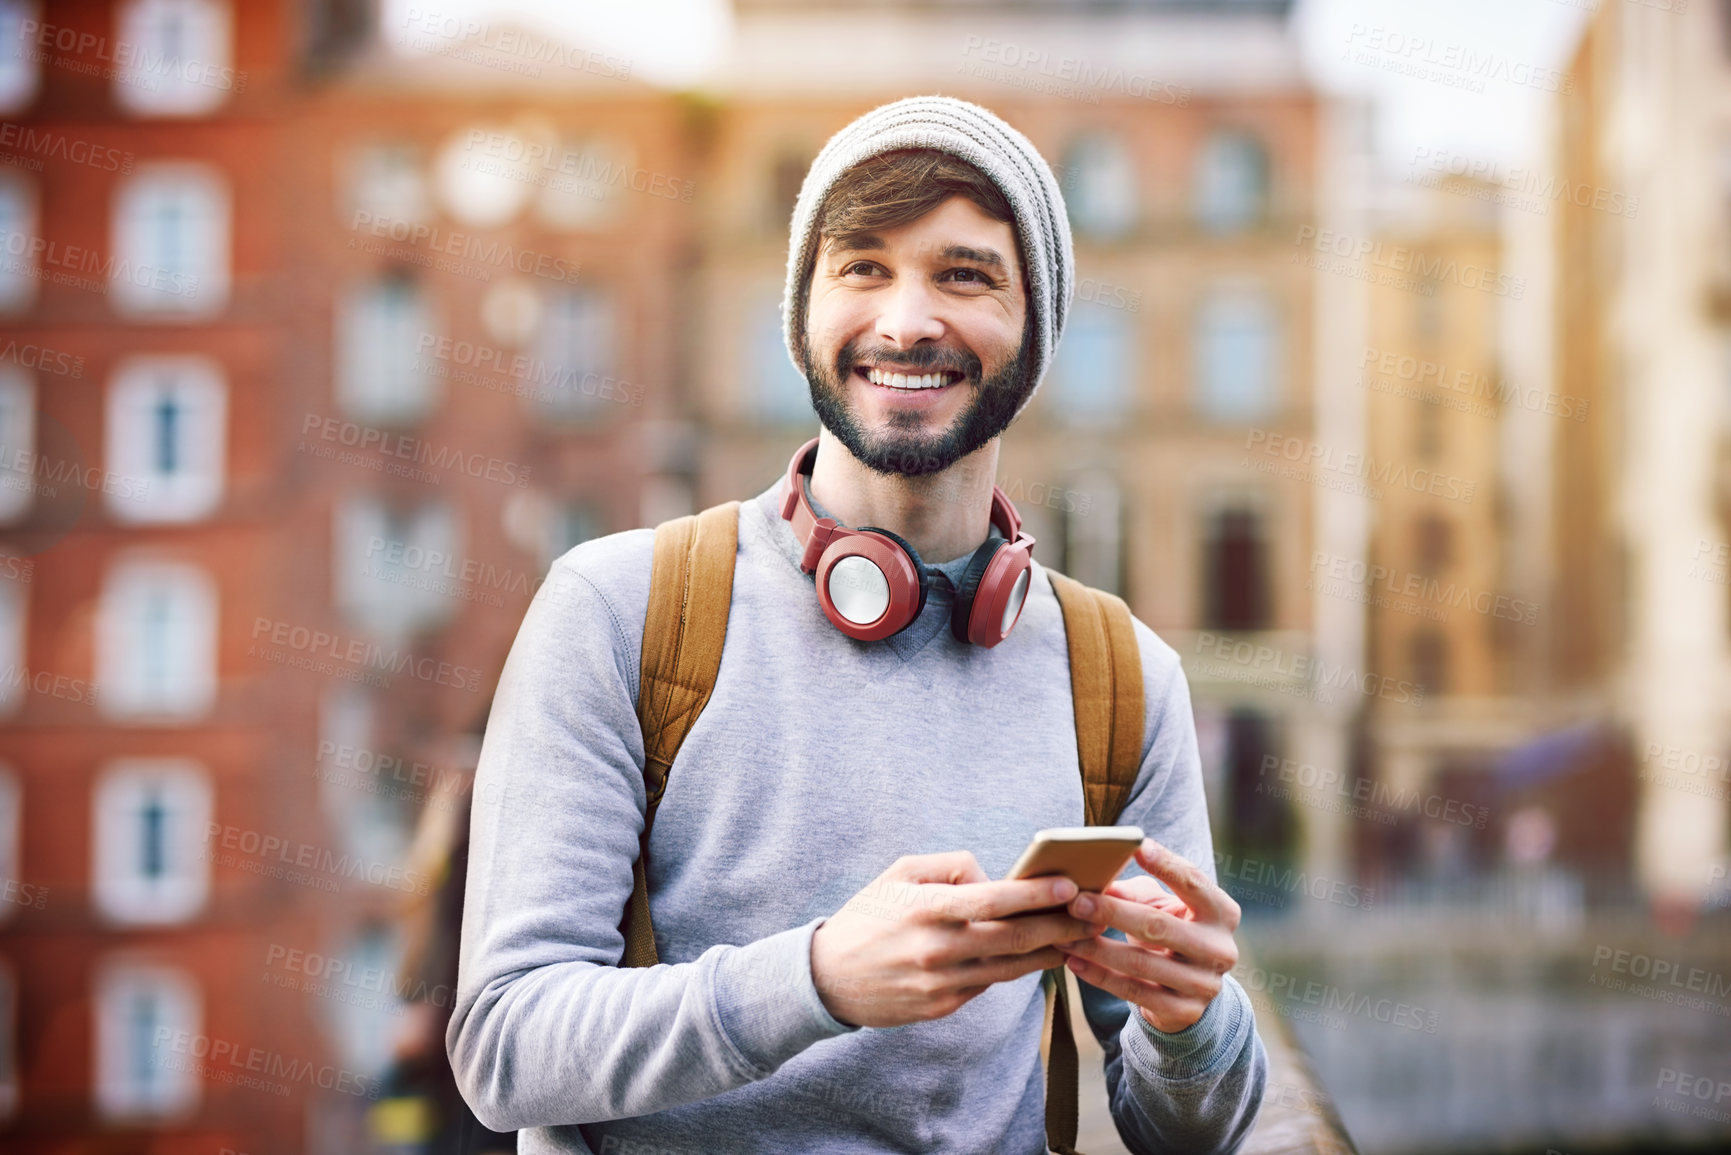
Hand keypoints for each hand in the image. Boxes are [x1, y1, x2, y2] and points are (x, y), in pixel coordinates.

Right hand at [810, 851, 1105, 1028]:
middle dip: (1060, 926)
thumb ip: (950, 866)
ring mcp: (941, 984)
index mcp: (925, 909)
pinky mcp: (942, 1008)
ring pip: (1010, 969)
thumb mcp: (900, 872)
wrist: (826, 978)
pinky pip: (988, 984)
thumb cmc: (869, 914)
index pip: (992, 900)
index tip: (1071, 886)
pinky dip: (1016, 969)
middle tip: (1095, 914)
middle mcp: (936, 949)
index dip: (1035, 895)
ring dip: (1050, 952)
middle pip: (1013, 939)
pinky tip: (1040, 955)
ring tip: (1080, 936)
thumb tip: (994, 879)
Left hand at [1055, 839, 1241, 1033]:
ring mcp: (1205, 984)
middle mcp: (1221, 949)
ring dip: (1095, 948)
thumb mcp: (1162, 906)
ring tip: (1062, 934)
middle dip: (1112, 912)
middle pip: (1159, 926)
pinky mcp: (1185, 1012)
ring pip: (1141, 963)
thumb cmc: (1169, 930)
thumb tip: (1095, 881)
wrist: (1188, 989)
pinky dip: (1099, 976)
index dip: (1167, 864)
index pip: (1195, 883)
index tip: (1137, 846)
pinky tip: (1073, 961)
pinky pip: (1134, 992)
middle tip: (1075, 902)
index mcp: (1222, 913)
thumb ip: (1134, 892)